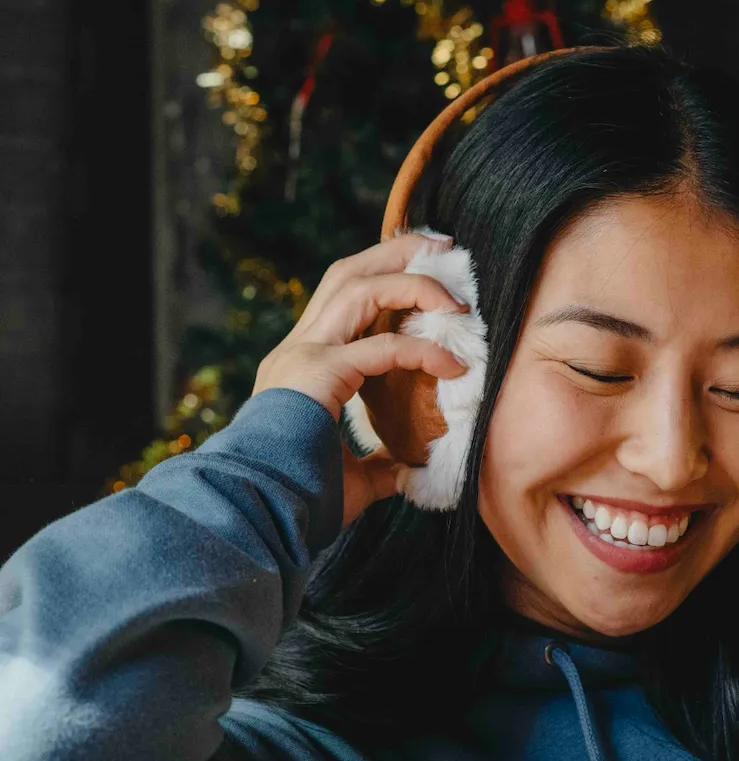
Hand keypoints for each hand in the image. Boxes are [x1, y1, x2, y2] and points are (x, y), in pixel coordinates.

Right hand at [253, 235, 466, 526]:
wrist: (258, 512)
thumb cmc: (298, 502)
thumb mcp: (348, 478)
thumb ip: (375, 466)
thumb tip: (405, 470)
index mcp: (301, 366)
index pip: (344, 301)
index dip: (387, 282)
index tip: (432, 288)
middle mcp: (299, 349)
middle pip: (347, 273)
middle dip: (398, 252)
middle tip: (444, 248)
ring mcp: (304, 355)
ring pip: (358, 286)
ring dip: (412, 281)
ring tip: (457, 298)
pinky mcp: (320, 373)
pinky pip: (383, 348)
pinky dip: (423, 351)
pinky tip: (454, 367)